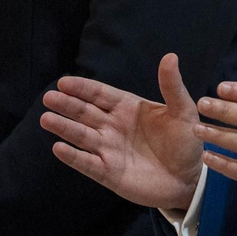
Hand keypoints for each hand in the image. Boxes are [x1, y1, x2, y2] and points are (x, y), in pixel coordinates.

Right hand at [41, 53, 203, 210]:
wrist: (190, 179)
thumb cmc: (186, 142)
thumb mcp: (183, 112)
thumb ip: (172, 86)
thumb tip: (170, 56)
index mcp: (127, 108)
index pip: (99, 95)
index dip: (82, 88)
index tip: (64, 82)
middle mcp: (113, 127)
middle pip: (85, 113)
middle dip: (67, 105)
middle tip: (49, 97)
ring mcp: (109, 150)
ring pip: (81, 136)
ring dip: (64, 127)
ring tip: (46, 118)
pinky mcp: (109, 173)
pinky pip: (87, 163)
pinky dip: (73, 156)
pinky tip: (58, 148)